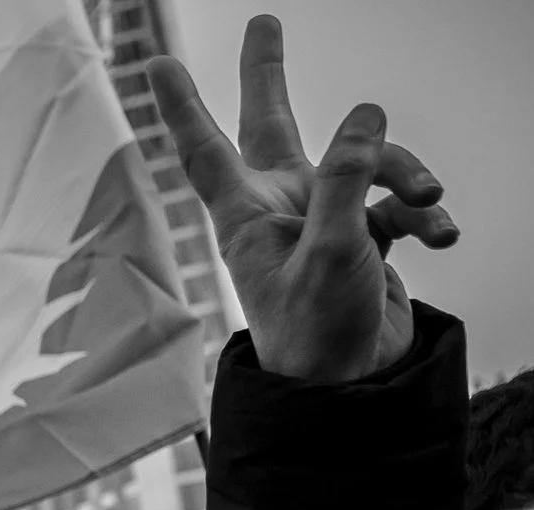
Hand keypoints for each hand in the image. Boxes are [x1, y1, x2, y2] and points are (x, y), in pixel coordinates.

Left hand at [150, 16, 455, 384]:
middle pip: (273, 125)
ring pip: (366, 162)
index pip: (205, 147)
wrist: (353, 387)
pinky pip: (398, 203)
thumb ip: (348, 178)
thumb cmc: (318, 330)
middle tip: (264, 23)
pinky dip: (425, 213)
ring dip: (406, 173)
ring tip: (430, 201)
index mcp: (246, 214)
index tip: (154, 63)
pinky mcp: (362, 237)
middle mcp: (279, 209)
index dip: (182, 105)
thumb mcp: (333, 249)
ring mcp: (322, 220)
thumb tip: (366, 113)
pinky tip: (441, 235)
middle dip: (268, 75)